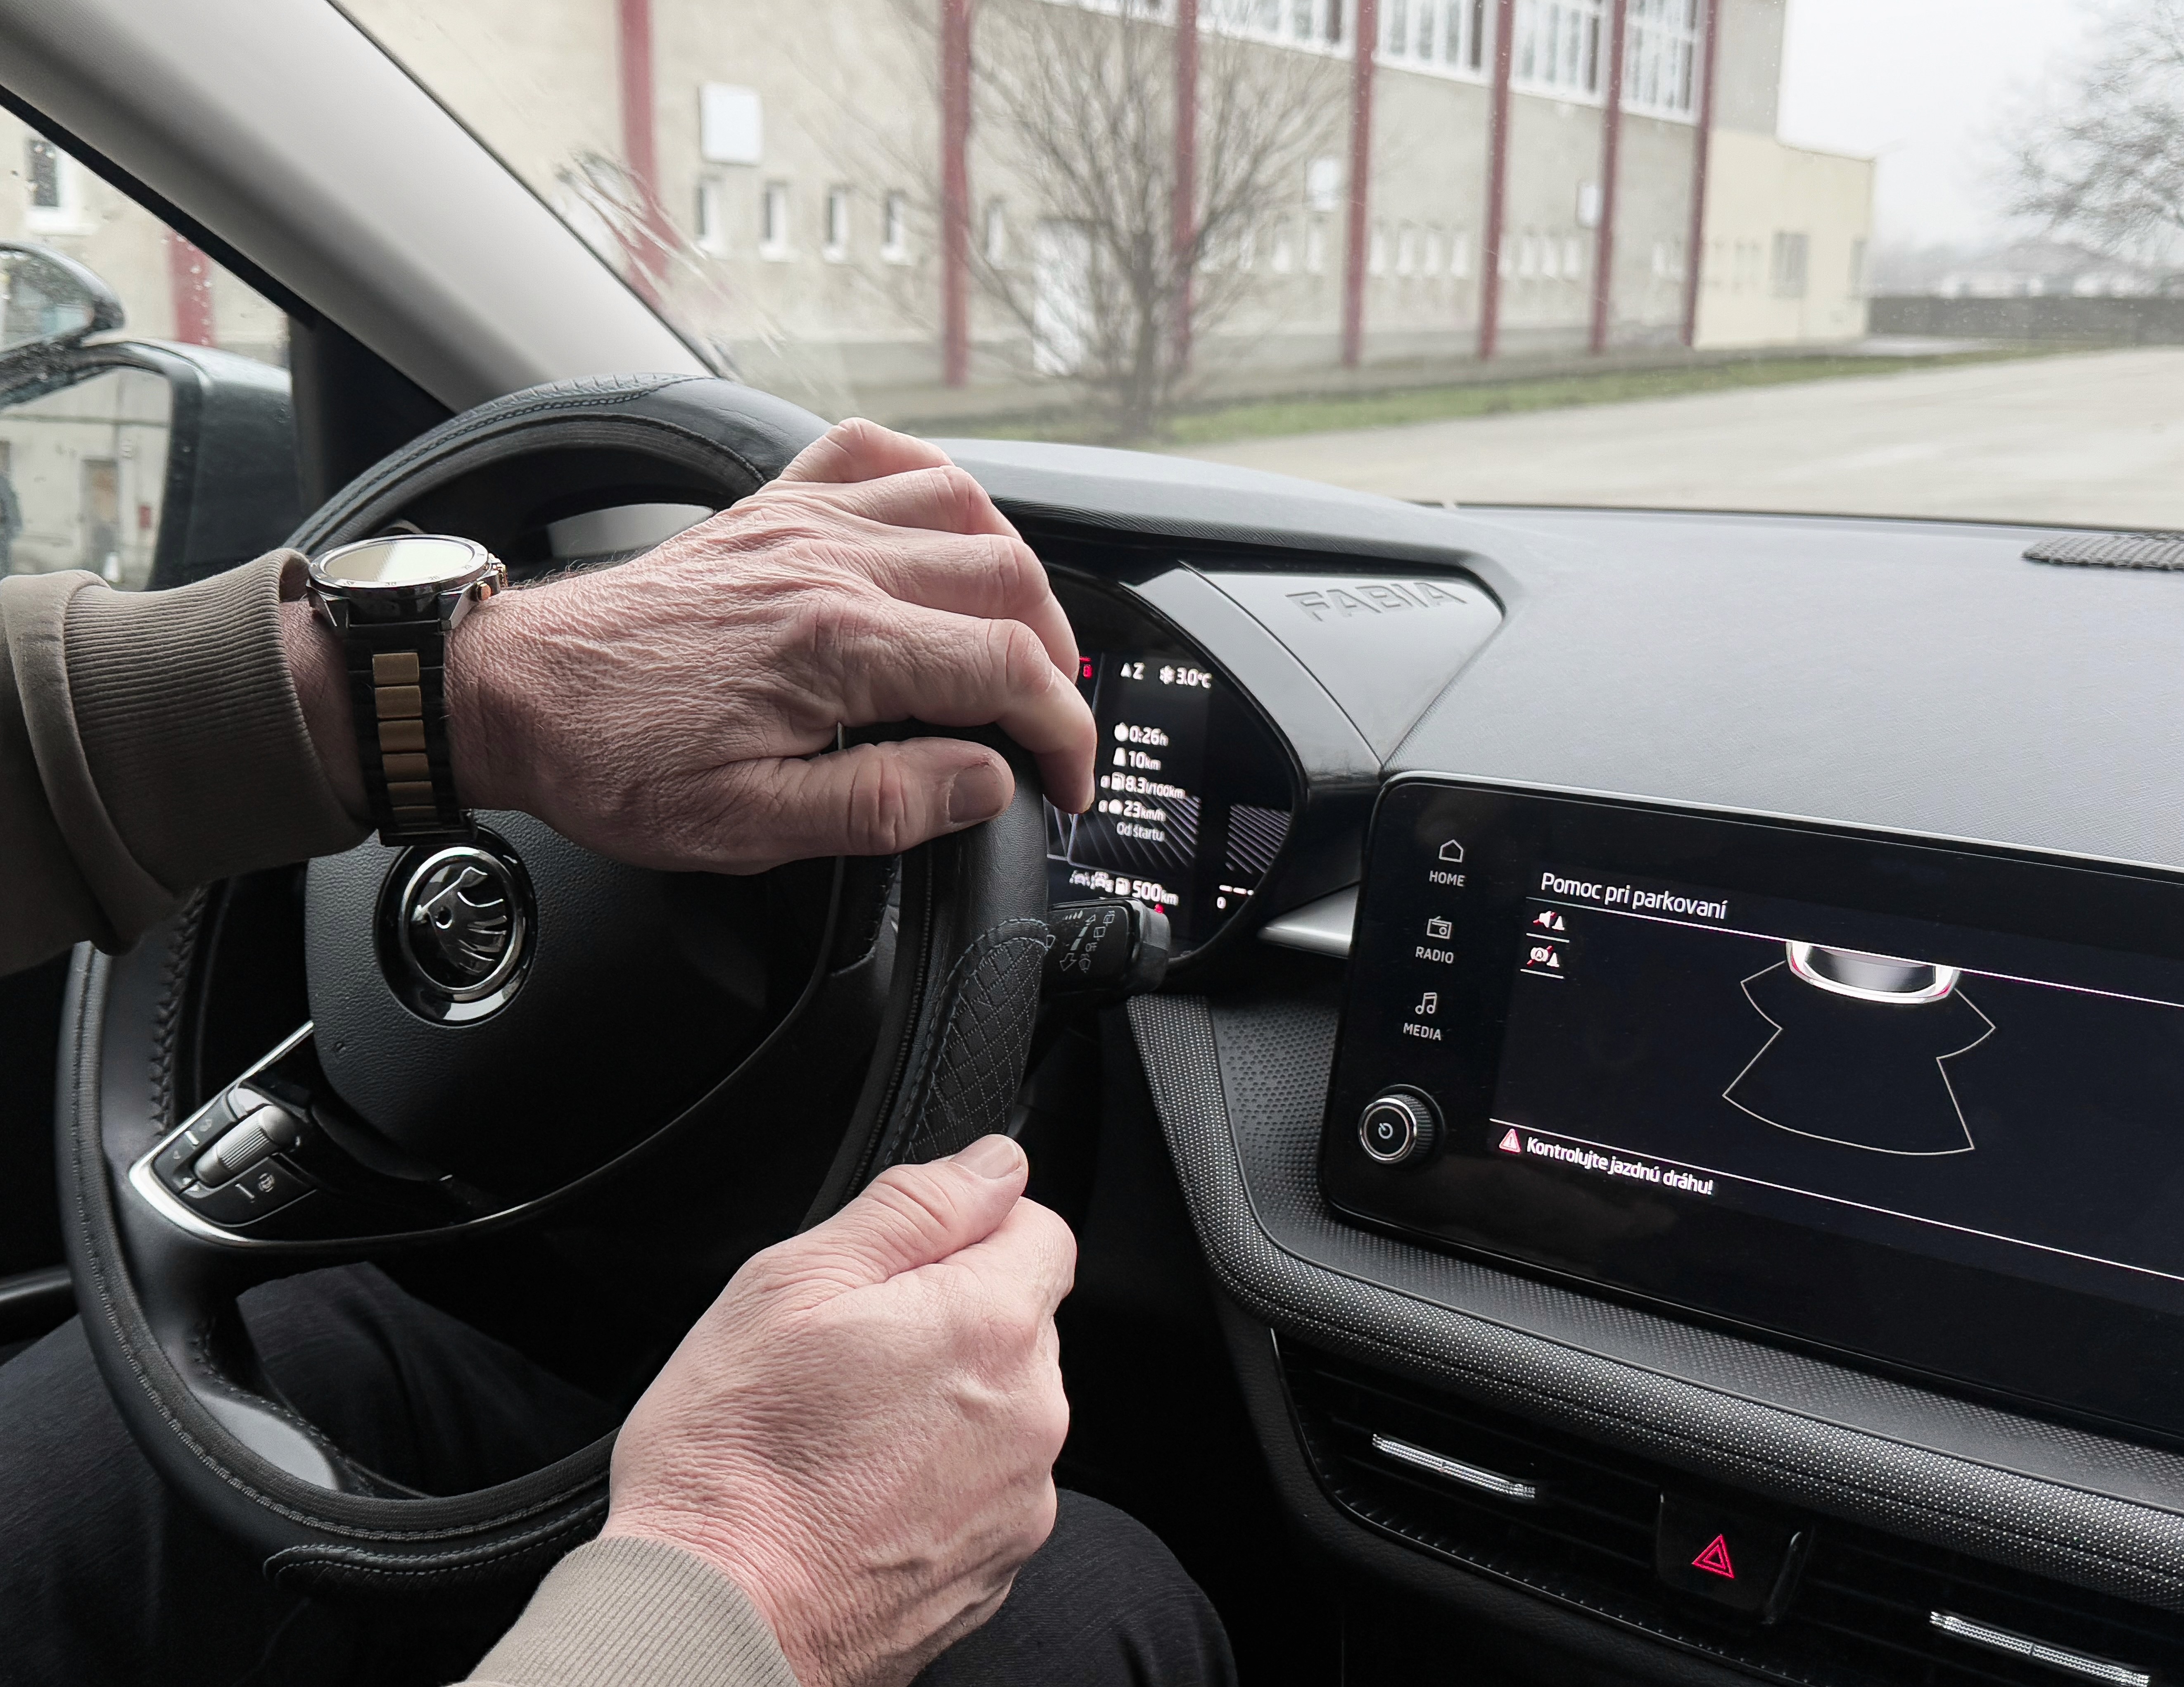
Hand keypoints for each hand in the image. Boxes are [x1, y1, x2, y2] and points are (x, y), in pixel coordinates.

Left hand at [286, 420, 1096, 871]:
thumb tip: (986, 782)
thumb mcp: (750, 826)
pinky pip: (879, 455)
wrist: (516, 696)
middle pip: (1007, 580)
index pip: (1006, 671)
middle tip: (1046, 722)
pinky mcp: (773, 509)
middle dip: (1055, 657)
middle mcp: (830, 565)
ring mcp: (803, 523)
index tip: (1063, 777)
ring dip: (1013, 573)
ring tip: (1015, 637)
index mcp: (834, 647)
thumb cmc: (617, 762)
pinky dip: (935, 485)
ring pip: (965, 508)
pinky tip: (946, 529)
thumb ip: (884, 804)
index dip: (1062, 730)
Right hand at [601, 1134, 1074, 1686]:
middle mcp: (1032, 1414)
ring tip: (844, 1431)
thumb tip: (995, 1164)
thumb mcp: (792, 1284)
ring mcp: (1022, 1500)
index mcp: (989, 1326)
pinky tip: (859, 1489)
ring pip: (1003, 1406)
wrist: (715, 1619)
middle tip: (847, 1354)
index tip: (898, 1267)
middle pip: (1019, 1319)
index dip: (967, 1229)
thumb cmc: (733, 1457)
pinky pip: (986, 1486)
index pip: (1038, 1228)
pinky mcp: (998, 1565)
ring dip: (945, 1400)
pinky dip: (937, 1478)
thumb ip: (913, 1207)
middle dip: (950, 1316)